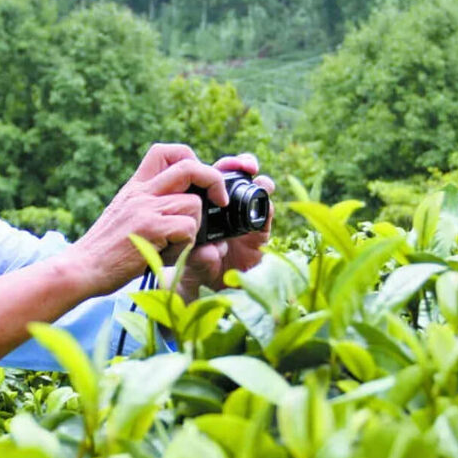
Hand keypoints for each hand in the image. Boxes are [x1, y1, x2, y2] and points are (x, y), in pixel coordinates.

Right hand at [68, 144, 226, 296]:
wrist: (81, 268)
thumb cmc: (104, 251)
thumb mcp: (123, 217)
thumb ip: (147, 206)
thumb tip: (179, 206)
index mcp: (135, 188)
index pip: (165, 152)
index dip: (189, 158)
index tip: (199, 181)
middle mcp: (141, 193)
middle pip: (189, 167)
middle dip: (213, 181)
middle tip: (219, 201)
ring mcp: (146, 209)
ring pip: (193, 205)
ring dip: (193, 228)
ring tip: (173, 245)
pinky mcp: (150, 229)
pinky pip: (188, 228)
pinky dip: (185, 245)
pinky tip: (166, 255)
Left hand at [176, 153, 274, 302]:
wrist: (209, 293)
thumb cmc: (192, 273)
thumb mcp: (191, 266)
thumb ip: (198, 259)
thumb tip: (211, 251)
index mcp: (201, 207)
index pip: (206, 178)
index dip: (212, 167)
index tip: (215, 164)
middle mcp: (224, 209)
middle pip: (234, 176)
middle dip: (242, 164)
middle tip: (247, 165)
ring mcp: (243, 219)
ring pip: (256, 192)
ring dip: (261, 184)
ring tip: (262, 185)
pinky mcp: (259, 234)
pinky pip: (266, 216)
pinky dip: (267, 209)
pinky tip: (266, 208)